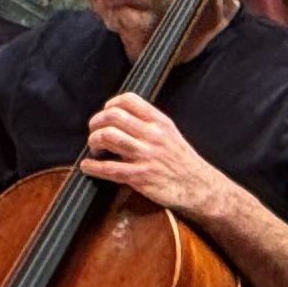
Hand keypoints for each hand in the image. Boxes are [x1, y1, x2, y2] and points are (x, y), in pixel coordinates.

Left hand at [80, 91, 232, 220]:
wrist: (199, 186)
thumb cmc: (181, 161)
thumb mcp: (169, 133)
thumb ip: (148, 123)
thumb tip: (120, 117)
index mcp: (159, 122)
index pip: (129, 100)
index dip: (110, 105)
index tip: (105, 114)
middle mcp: (152, 135)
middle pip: (113, 116)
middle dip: (96, 123)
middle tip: (94, 133)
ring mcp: (146, 155)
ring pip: (108, 137)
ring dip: (94, 141)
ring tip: (95, 149)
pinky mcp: (140, 176)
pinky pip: (109, 168)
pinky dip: (92, 166)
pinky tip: (88, 166)